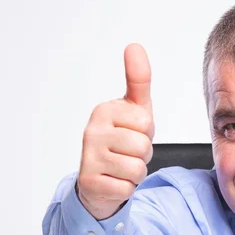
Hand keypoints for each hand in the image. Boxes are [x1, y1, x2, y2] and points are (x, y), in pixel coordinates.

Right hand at [77, 43, 153, 219]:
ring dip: (136, 172)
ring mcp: (88, 157)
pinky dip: (126, 188)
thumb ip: (139, 80)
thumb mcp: (135, 110)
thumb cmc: (121, 141)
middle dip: (143, 154)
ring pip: (137, 168)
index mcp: (104, 110)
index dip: (146, 133)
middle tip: (128, 153)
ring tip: (122, 167)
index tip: (132, 133)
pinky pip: (128, 187)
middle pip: (142, 146)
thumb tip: (134, 46)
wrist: (100, 180)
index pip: (145, 122)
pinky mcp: (90, 182)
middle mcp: (92, 131)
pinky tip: (114, 181)